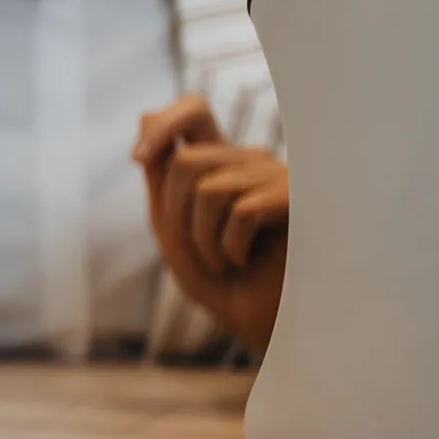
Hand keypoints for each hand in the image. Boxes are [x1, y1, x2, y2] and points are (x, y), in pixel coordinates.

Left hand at [133, 94, 289, 351]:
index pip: (194, 111)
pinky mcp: (300, 201)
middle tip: (198, 250)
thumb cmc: (223, 284)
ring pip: (207, 188)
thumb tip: (145, 113)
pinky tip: (244, 262)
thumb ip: (161, 178)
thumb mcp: (176, 230)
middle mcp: (251, 163)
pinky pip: (241, 210)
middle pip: (186, 161)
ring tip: (223, 262)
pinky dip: (229, 246)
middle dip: (175, 215)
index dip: (163, 124)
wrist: (265, 327)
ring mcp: (279, 178)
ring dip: (202, 238)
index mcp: (222, 165)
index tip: (138, 157)